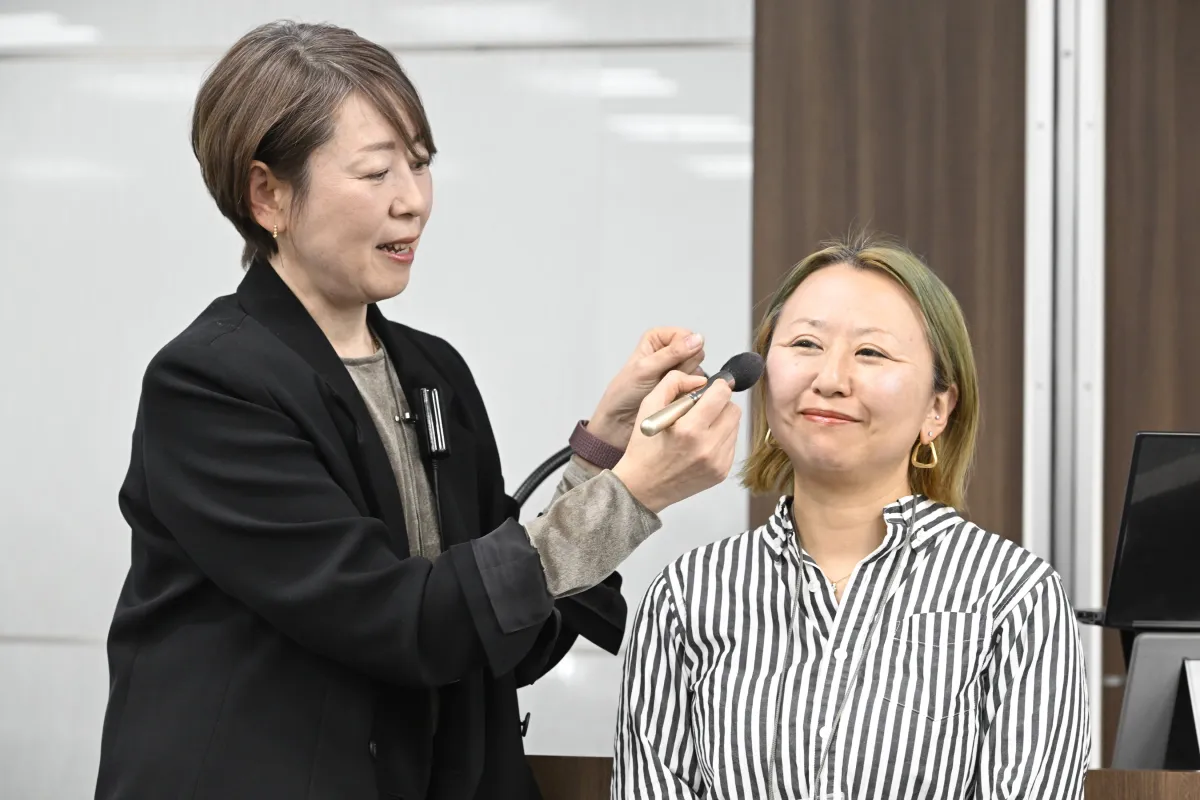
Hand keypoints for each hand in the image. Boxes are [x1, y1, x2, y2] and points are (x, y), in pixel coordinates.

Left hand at [587, 328, 706, 449]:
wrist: (622, 419)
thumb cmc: (625, 392)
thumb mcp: (646, 369)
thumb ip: (672, 353)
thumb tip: (697, 339)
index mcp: (658, 338)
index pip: (687, 335)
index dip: (683, 350)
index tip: (671, 363)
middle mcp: (669, 350)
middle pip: (696, 352)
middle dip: (683, 367)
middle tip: (664, 377)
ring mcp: (678, 368)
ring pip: (698, 369)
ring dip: (684, 381)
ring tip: (664, 387)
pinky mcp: (683, 385)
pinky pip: (697, 385)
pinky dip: (687, 391)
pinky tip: (672, 396)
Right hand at [612, 370, 741, 514]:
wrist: (642, 487)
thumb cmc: (644, 446)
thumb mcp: (649, 406)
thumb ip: (673, 382)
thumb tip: (702, 380)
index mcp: (689, 429)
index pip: (722, 395)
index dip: (717, 387)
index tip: (709, 389)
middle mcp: (708, 447)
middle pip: (733, 409)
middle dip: (720, 404)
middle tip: (702, 409)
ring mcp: (717, 462)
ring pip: (735, 426)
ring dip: (721, 421)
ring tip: (699, 428)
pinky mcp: (721, 472)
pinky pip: (731, 444)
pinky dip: (719, 438)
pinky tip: (700, 444)